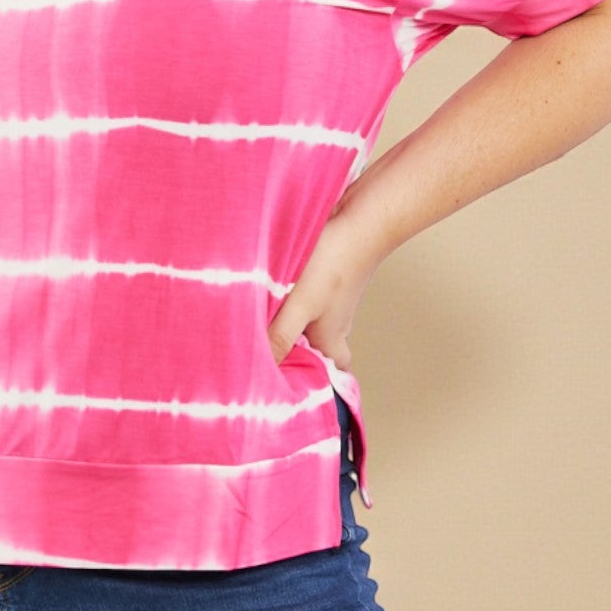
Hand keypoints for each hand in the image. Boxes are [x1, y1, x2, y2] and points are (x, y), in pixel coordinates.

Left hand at [266, 201, 380, 370]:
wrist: (359, 220)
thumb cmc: (335, 263)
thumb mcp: (301, 305)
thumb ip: (281, 336)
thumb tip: (260, 369)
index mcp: (331, 341)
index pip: (326, 377)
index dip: (308, 385)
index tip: (279, 391)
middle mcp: (332, 327)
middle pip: (314, 353)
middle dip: (291, 358)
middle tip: (261, 360)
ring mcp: (328, 304)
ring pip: (304, 327)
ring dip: (282, 327)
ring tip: (251, 329)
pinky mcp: (321, 283)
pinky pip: (301, 302)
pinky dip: (284, 303)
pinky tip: (264, 295)